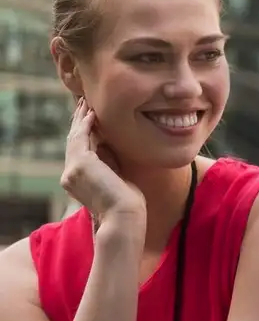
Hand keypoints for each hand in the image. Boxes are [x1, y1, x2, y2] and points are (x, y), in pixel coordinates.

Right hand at [60, 99, 143, 224]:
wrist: (125, 217)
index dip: (82, 133)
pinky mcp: (80, 165)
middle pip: (73, 141)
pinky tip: (93, 113)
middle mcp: (70, 175)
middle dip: (79, 121)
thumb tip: (107, 144)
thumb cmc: (127, 204)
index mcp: (77, 180)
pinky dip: (86, 124)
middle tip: (85, 103)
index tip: (89, 117)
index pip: (78, 150)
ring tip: (87, 103)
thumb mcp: (115, 178)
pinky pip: (81, 138)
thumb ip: (108, 162)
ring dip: (81, 119)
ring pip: (75, 137)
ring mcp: (72, 170)